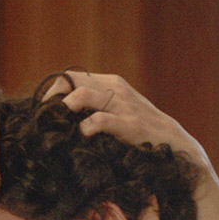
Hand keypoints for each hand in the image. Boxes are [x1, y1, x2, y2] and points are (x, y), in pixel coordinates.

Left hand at [50, 70, 212, 174]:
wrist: (175, 143)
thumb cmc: (142, 131)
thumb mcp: (120, 110)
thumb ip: (98, 106)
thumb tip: (63, 117)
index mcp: (111, 83)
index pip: (71, 76)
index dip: (52, 92)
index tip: (42, 112)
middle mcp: (115, 88)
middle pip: (71, 81)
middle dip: (51, 99)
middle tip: (42, 120)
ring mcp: (123, 105)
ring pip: (82, 95)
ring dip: (63, 110)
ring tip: (56, 127)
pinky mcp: (129, 124)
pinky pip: (99, 120)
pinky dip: (84, 128)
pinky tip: (81, 138)